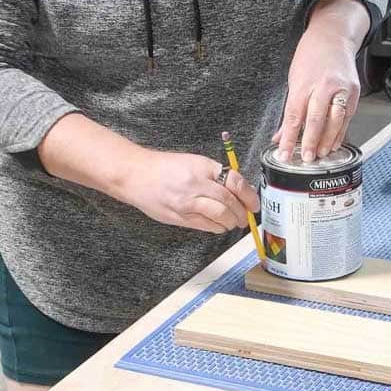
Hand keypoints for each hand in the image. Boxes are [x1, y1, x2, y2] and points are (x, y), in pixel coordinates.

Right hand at [118, 149, 259, 234]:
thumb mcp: (195, 162)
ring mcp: (187, 202)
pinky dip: (218, 227)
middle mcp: (197, 185)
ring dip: (232, 222)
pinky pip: (207, 226)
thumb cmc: (166, 167)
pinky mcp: (180, 217)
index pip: (236, 182)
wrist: (136, 175)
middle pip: (230, 203)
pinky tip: (219, 225)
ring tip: (233, 222)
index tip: (254, 204)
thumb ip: (217, 175)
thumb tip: (241, 191)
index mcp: (204, 168)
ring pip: (221, 217)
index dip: (250, 196)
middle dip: (243, 213)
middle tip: (246, 217)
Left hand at [275, 0, 367, 163]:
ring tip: (321, 154)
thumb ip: (291, 109)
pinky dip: (341, 132)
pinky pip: (348, 116)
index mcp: (304, 83)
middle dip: (310, 141)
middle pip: (316, 119)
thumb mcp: (294, 79)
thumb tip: (281, 134)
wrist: (333, 37)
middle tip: (306, 158)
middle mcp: (323, 86)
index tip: (284, 153)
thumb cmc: (311, 55)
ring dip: (328, 140)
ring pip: (335, 120)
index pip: (294, 116)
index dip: (288, 137)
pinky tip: (335, 142)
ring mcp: (341, 89)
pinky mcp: (355, 92)